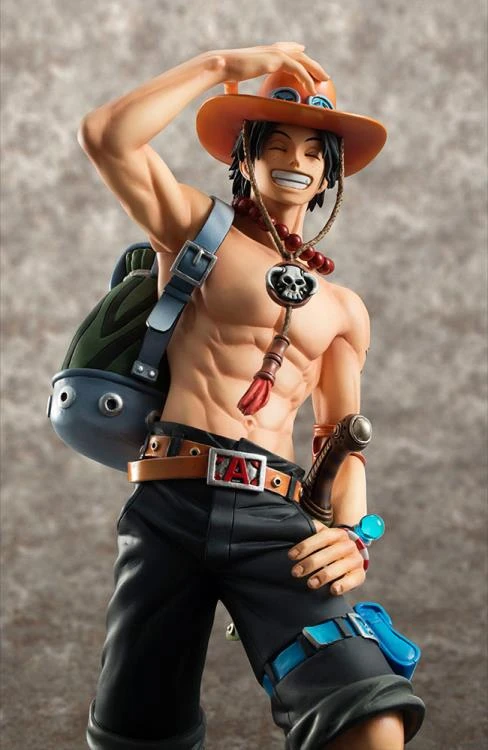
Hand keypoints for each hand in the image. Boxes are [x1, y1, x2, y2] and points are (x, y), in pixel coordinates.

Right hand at [212, 42, 327, 94]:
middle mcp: (270, 50)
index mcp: (262, 52)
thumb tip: (229, 94)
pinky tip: (312, 89)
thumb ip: (233, 85)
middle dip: (311, 63)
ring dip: (314, 69)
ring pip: (302, 59)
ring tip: (324, 79)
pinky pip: (298, 69)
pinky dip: (307, 78)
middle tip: (321, 73)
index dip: (293, 49)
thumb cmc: (223, 72)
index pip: (283, 48)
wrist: (221, 65)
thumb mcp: (231, 78)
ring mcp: (274, 53)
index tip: (302, 50)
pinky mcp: (276, 59)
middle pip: (297, 53)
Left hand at [288, 521, 365, 594]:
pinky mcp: (360, 574)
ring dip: (324, 575)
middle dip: (310, 563)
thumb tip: (292, 529)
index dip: (305, 546)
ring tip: (311, 583)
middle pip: (329, 553)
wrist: (352, 554)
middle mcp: (348, 545)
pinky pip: (353, 580)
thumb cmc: (330, 547)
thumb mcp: (322, 536)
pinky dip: (343, 585)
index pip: (322, 537)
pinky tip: (333, 590)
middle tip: (296, 572)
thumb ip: (310, 531)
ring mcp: (355, 560)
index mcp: (337, 534)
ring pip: (339, 567)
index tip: (291, 556)